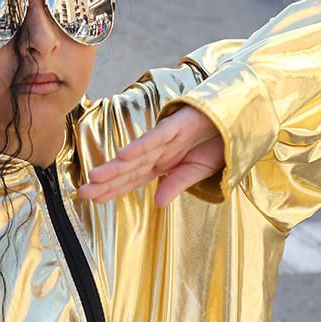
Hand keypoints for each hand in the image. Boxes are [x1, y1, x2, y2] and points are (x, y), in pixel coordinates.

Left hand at [78, 105, 225, 206]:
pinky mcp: (176, 124)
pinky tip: (123, 155)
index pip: (133, 180)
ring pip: (136, 154)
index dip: (113, 190)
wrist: (237, 118)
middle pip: (128, 169)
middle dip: (106, 182)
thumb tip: (158, 203)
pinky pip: (155, 137)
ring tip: (95, 177)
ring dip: (116, 166)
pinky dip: (140, 146)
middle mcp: (159, 151)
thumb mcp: (198, 171)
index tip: (93, 199)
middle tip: (83, 192)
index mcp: (163, 163)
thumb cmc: (217, 142)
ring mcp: (166, 137)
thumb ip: (177, 184)